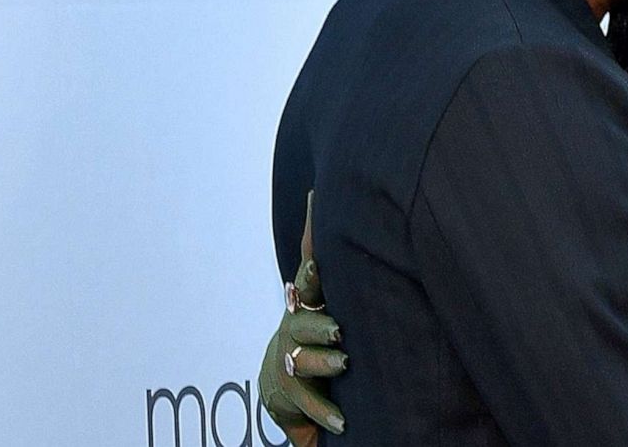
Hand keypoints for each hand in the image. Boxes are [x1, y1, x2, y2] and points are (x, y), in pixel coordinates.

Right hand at [258, 192, 349, 445]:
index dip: (314, 252)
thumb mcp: (327, 297)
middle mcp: (296, 329)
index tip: (322, 241)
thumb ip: (336, 264)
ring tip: (343, 362)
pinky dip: (325, 415)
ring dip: (323, 362)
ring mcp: (291, 361)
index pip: (312, 273)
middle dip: (321, 322)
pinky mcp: (292, 395)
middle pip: (306, 323)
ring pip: (304, 360)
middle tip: (341, 327)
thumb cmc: (317, 332)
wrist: (281, 382)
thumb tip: (346, 205)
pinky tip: (342, 424)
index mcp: (308, 303)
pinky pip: (309, 405)